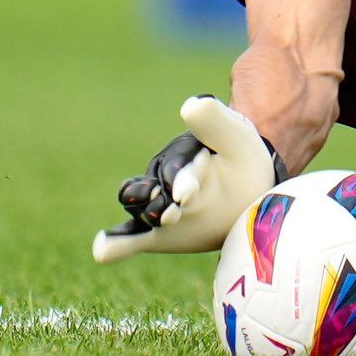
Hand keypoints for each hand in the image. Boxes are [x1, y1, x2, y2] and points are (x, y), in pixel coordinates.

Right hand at [92, 95, 287, 263]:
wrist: (253, 189)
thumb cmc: (243, 157)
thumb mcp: (236, 135)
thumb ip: (215, 119)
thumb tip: (191, 106)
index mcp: (181, 156)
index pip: (175, 167)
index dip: (179, 178)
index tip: (187, 192)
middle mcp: (163, 180)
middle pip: (153, 190)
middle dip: (160, 202)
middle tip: (171, 214)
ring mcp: (159, 206)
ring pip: (140, 211)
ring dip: (146, 217)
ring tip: (161, 222)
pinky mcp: (157, 233)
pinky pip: (131, 238)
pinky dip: (115, 244)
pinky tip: (102, 250)